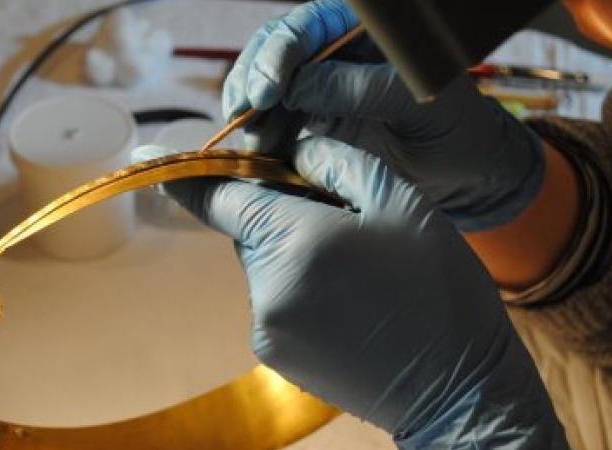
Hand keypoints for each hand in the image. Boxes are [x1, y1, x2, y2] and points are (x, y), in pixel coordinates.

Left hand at [130, 141, 567, 448]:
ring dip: (292, 251)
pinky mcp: (273, 354)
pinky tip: (346, 298)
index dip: (193, 172)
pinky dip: (296, 286)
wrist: (455, 388)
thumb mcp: (403, 205)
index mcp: (296, 242)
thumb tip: (294, 145)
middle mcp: (267, 288)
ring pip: (263, 263)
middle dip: (281, 212)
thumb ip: (338, 161)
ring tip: (355, 267)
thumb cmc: (437, 291)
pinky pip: (272, 299)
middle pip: (249, 227)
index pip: (222, 196)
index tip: (157, 156)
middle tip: (340, 217)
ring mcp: (266, 327)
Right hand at [224, 0, 543, 230]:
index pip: (311, 25)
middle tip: (242, 113)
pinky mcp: (317, 126)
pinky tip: (257, 155)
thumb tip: (296, 86)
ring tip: (248, 143)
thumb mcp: (414, 101)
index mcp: (366, 31)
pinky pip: (280, 125)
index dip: (281, 51)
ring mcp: (324, 89)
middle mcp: (338, 54)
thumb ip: (359, 88)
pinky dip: (265, 138)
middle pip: (278, 53)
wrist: (468, 175)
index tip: (268, 89)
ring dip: (252, 114)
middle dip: (254, 79)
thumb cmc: (456, 127)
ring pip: (271, 90)